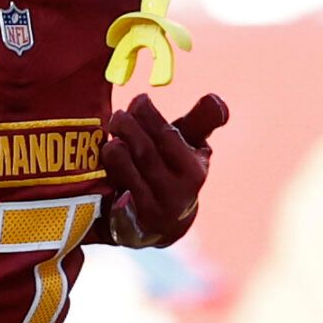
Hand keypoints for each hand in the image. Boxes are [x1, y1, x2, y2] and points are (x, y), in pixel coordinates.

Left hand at [101, 93, 227, 247]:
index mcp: (195, 170)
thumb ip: (201, 120)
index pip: (169, 137)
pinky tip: (107, 154)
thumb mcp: (190, 146)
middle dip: (129, 127)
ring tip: (112, 133)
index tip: (139, 99)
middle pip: (146, 152)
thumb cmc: (173, 171)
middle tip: (119, 115)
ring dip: (115, 147)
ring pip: (129, 171)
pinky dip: (110, 169)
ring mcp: (156, 209)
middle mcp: (179, 193)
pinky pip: (115, 189)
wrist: (163, 223)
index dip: (150, 115)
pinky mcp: (135, 222)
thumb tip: (215, 99)